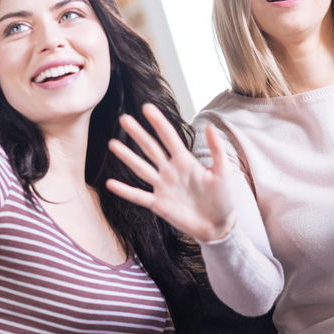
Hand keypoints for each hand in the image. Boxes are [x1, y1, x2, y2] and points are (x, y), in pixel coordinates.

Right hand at [106, 104, 236, 242]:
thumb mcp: (223, 172)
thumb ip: (217, 150)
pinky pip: (138, 196)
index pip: (169, 137)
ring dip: (127, 156)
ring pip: (141, 168)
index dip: (158, 122)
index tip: (147, 107)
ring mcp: (163, 187)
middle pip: (151, 148)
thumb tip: (210, 126)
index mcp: (186, 161)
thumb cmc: (224, 198)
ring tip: (113, 143)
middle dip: (138, 133)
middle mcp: (171, 171)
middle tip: (123, 118)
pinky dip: (125, 191)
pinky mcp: (159, 205)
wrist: (219, 226)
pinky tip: (110, 183)